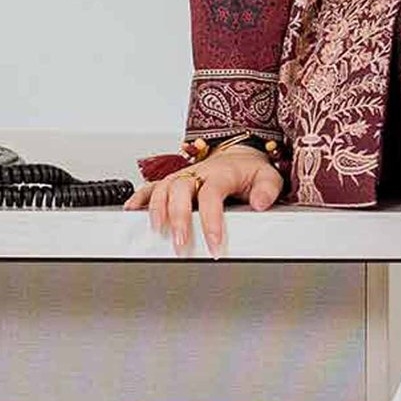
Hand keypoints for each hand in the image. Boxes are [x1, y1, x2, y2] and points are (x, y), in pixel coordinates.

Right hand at [122, 144, 284, 255]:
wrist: (237, 156)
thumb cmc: (249, 171)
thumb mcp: (267, 176)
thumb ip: (267, 189)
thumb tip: (260, 203)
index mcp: (220, 174)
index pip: (212, 194)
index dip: (211, 220)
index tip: (215, 243)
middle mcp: (197, 173)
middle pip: (180, 190)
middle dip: (178, 218)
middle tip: (182, 244)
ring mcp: (182, 176)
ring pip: (162, 188)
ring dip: (157, 210)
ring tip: (158, 232)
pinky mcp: (171, 181)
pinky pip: (150, 187)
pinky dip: (139, 198)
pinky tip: (132, 212)